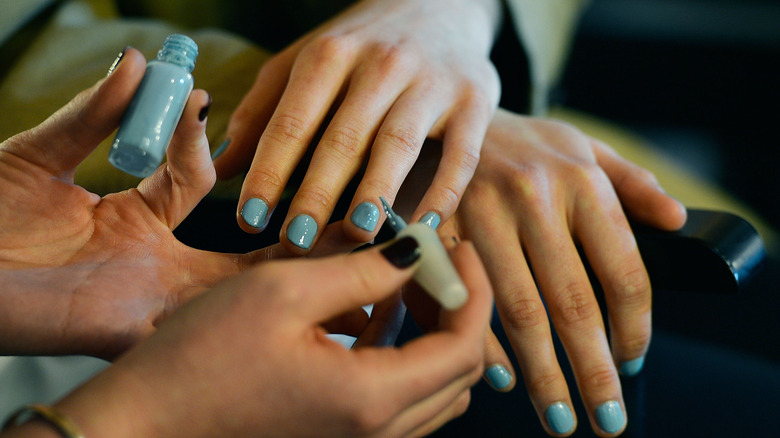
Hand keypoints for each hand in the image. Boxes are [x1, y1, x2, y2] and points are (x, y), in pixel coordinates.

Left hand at [0, 48, 357, 358]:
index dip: (201, 142)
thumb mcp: (35, 156)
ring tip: (354, 267)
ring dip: (292, 284)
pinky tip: (295, 312)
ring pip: (237, 295)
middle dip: (298, 238)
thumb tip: (139, 64)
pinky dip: (248, 324)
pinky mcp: (130, 332)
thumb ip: (91, 116)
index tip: (197, 100)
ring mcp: (148, 301)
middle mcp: (154, 263)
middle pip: (243, 253)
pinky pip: (199, 332)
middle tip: (352, 219)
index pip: (197, 180)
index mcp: (135, 217)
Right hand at [15, 239, 494, 437]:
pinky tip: (370, 315)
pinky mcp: (338, 437)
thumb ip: (362, 270)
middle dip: (456, 306)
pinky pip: (399, 401)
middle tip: (430, 258)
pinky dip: (402, 355)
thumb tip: (416, 251)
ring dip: (431, 331)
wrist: (146, 422)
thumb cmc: (199, 358)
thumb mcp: (283, 292)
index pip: (464, 346)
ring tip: (400, 280)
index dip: (472, 288)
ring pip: (434, 389)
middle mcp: (377, 434)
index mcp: (372, 399)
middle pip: (458, 371)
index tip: (457, 244)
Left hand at [215, 0, 500, 251]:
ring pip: (398, 145)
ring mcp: (431, 81)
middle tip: (294, 243)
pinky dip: (444, 192)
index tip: (248, 218)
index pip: (292, 121)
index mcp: (330, 54)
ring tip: (353, 236)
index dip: (268, 172)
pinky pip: (460, 154)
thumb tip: (219, 166)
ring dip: (374, 195)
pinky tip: (422, 226)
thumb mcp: (303, 64)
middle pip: (343, 138)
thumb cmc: (360, 47)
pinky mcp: (475, 99)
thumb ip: (262, 112)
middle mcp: (381, 63)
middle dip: (315, 195)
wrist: (439, 4)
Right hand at [398, 108, 685, 436]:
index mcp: (578, 178)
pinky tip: (503, 378)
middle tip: (607, 419)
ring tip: (560, 417)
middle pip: (572, 301)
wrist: (439, 117)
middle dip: (592, 369)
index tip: (633, 361)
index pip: (622, 268)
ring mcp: (480, 214)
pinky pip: (464, 301)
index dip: (633, 326)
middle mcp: (532, 196)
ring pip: (518, 311)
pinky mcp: (438, 231)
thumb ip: (631, 182)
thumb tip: (678, 221)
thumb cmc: (518, 142)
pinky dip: (483, 345)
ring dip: (542, 373)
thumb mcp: (581, 145)